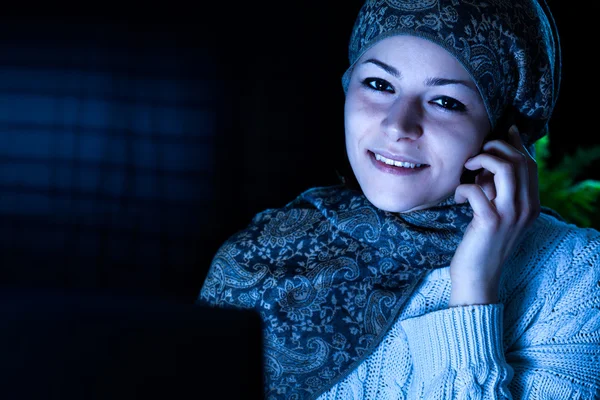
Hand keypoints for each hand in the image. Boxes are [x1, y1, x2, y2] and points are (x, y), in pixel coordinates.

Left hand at [449, 125, 539, 306]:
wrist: (477, 277)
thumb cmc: (481, 242)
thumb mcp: (496, 212)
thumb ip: (497, 189)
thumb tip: (487, 159)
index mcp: (531, 204)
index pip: (530, 164)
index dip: (514, 145)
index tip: (500, 133)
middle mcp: (526, 208)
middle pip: (519, 161)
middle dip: (495, 149)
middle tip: (474, 157)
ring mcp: (510, 215)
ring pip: (505, 168)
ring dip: (482, 161)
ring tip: (467, 169)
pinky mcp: (490, 222)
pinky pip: (477, 190)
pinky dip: (463, 187)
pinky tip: (457, 198)